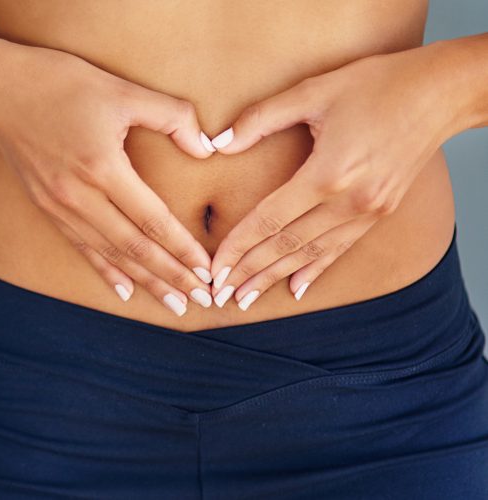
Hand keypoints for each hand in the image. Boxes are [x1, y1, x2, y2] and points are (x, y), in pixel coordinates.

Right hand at [0, 42, 217, 315]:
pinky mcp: (46, 207)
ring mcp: (58, 205)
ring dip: (145, 281)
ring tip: (175, 302)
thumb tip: (206, 147)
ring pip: (110, 253)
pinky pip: (81, 247)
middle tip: (203, 299)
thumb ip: (172, 117)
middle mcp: (77, 195)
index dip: (182, 247)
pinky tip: (126, 289)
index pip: (151, 219)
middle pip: (133, 247)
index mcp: (100, 167)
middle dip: (171, 276)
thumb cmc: (61, 82)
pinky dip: (106, 271)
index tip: (208, 269)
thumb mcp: (123, 89)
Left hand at [205, 44, 456, 309]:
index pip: (270, 220)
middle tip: (220, 293)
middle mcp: (350, 201)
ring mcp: (369, 210)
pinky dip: (316, 268)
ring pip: (312, 253)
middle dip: (250, 271)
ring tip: (247, 296)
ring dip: (276, 276)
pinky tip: (296, 287)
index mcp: (328, 174)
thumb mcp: (313, 91)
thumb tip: (218, 142)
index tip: (215, 267)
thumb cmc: (378, 85)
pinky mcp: (382, 211)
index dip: (238, 246)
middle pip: (288, 245)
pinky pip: (341, 247)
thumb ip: (261, 118)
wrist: (443, 92)